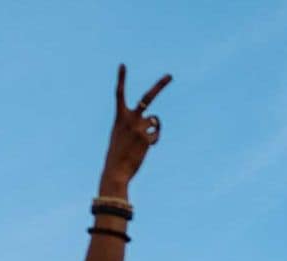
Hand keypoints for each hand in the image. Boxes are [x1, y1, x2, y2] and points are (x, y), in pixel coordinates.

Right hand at [101, 64, 169, 190]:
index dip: (121, 79)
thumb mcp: (121, 134)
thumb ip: (134, 124)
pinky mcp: (147, 138)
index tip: (122, 65)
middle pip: (147, 98)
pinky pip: (156, 134)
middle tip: (170, 76)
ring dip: (153, 128)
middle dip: (159, 86)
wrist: (116, 169)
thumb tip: (154, 122)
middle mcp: (130, 119)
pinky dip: (153, 140)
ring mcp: (139, 127)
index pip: (119, 94)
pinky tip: (144, 148)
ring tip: (142, 140)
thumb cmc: (118, 153)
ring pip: (155, 121)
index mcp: (119, 116)